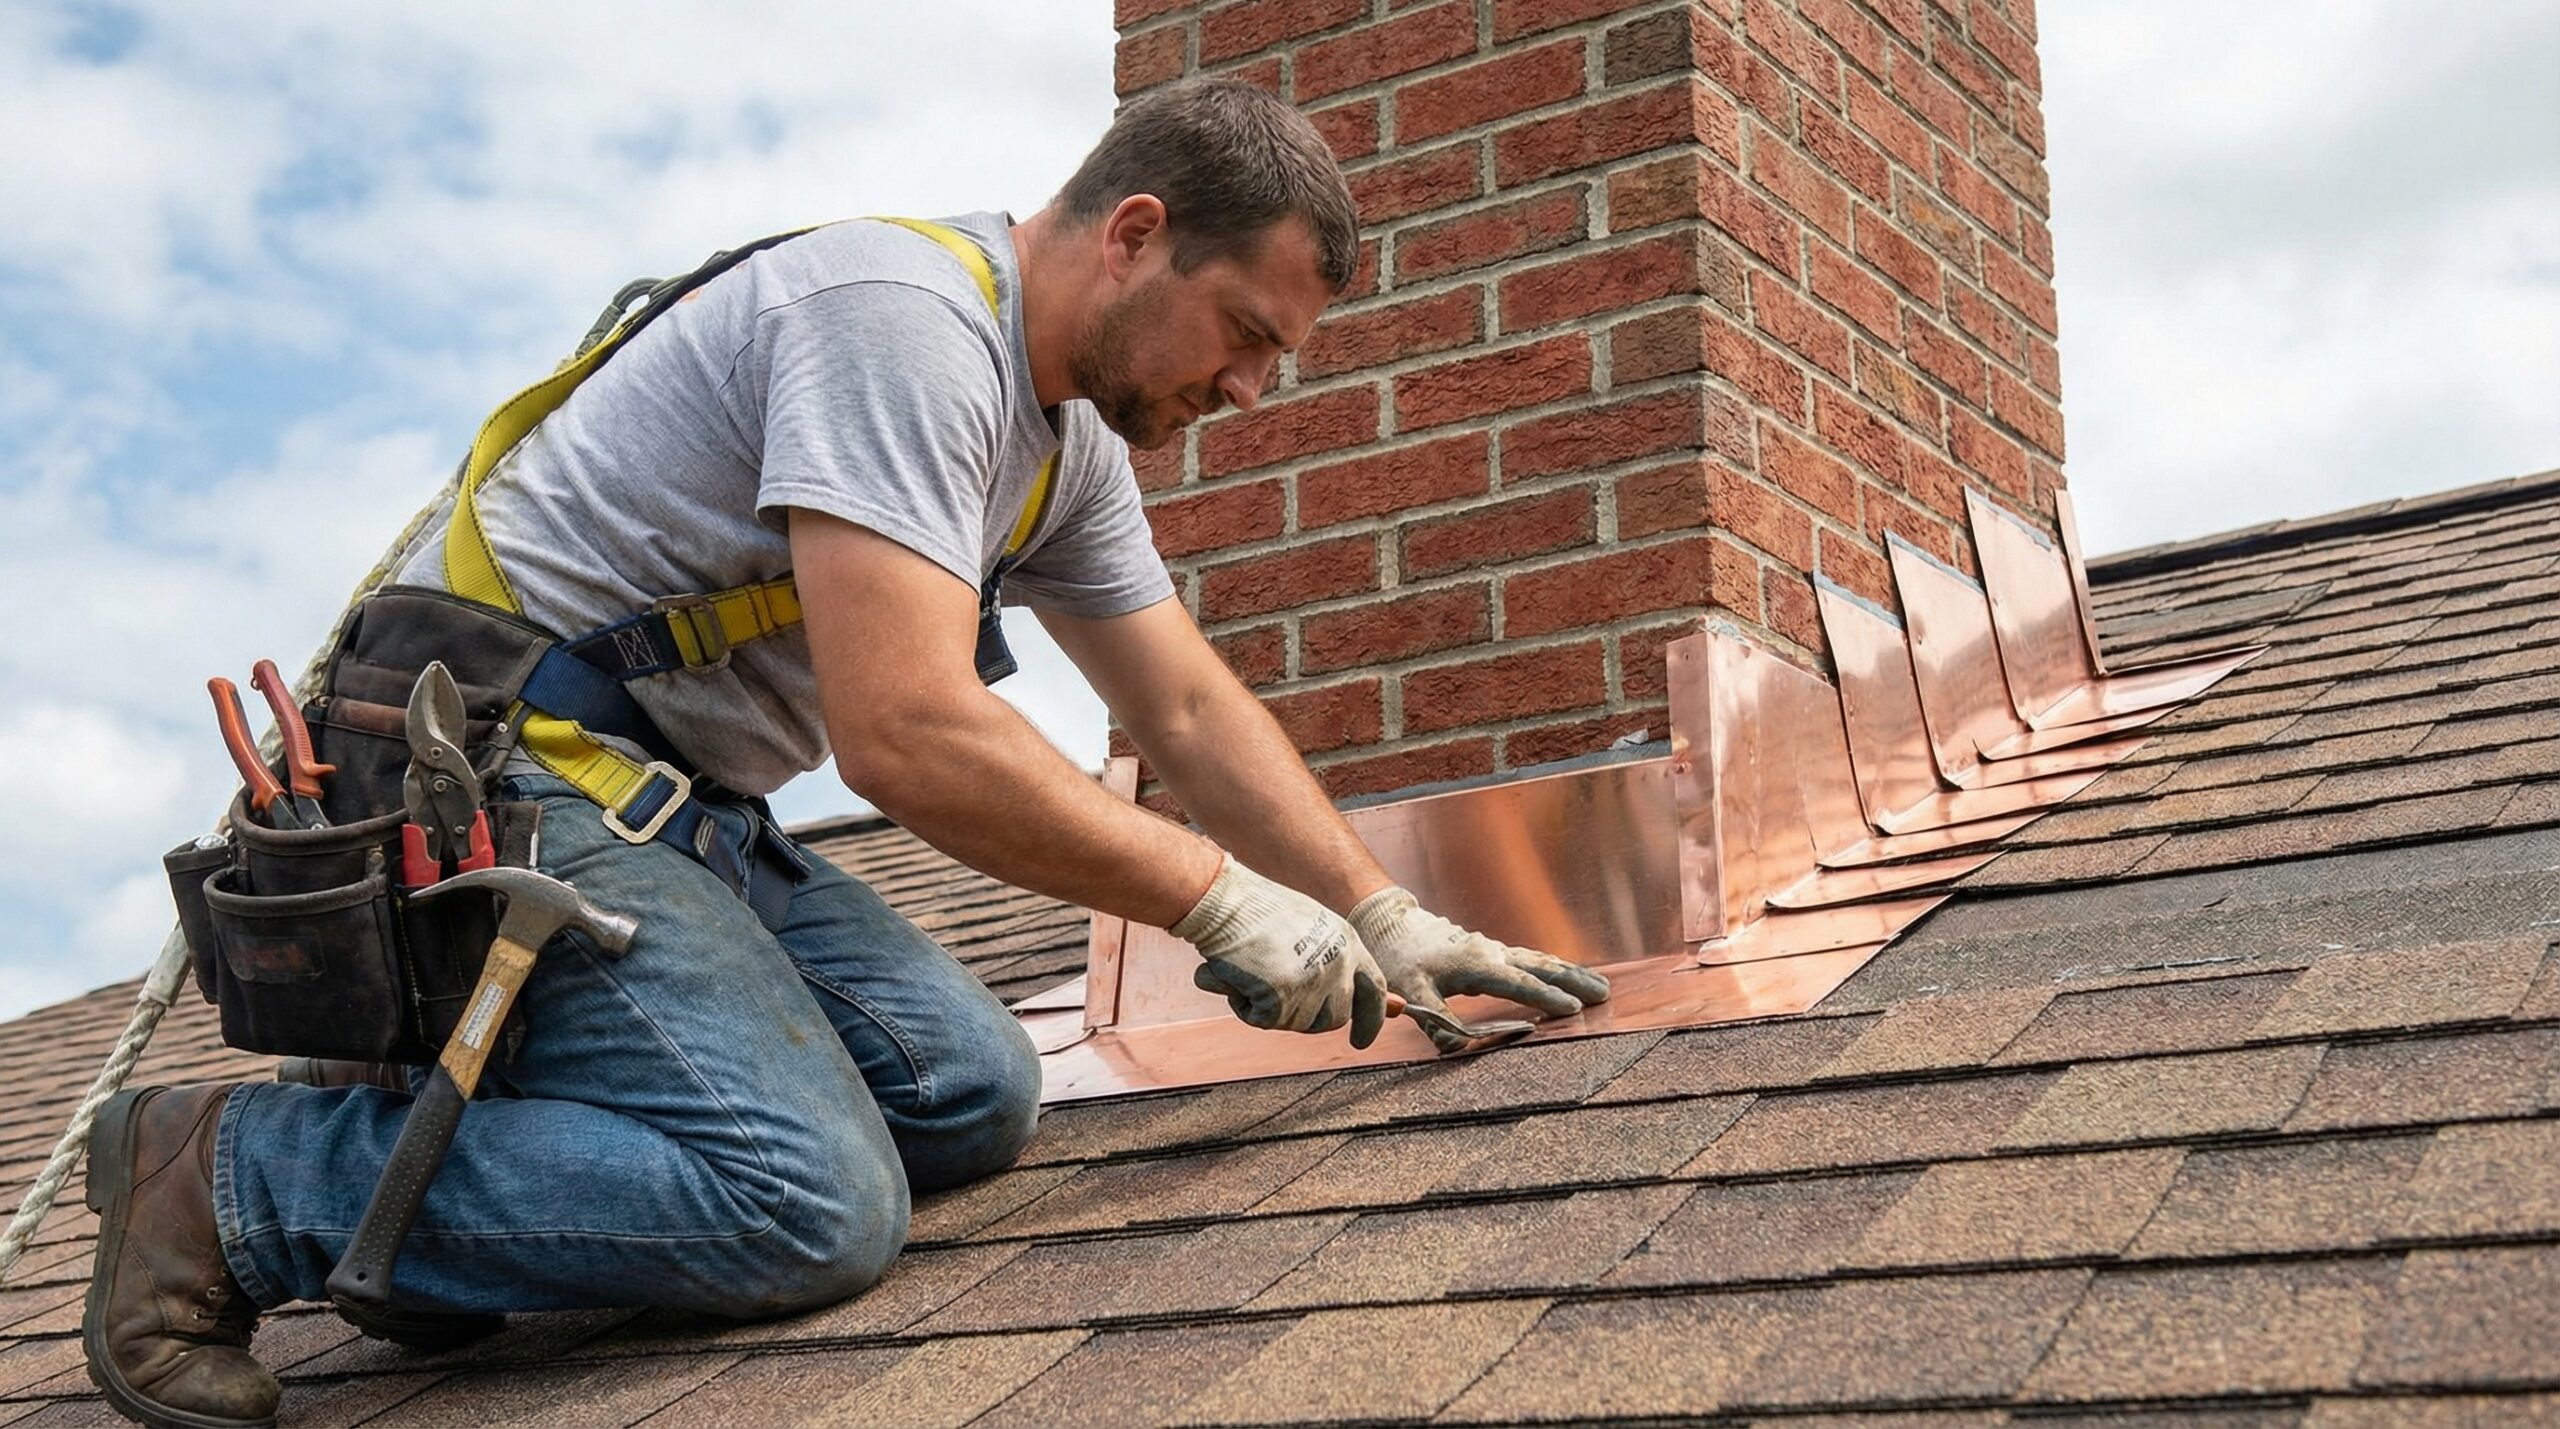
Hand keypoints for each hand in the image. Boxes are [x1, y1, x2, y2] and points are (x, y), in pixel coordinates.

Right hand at [1171, 855, 1389, 1046]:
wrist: (1223, 901)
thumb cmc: (1258, 909)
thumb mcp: (1310, 929)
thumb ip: (1339, 964)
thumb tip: (1390, 1005)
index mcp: (1347, 943)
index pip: (1373, 991)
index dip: (1370, 1020)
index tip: (1360, 1041)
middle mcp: (1336, 964)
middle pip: (1333, 1018)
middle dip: (1306, 1018)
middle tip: (1275, 993)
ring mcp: (1310, 983)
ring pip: (1294, 1023)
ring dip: (1268, 1006)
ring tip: (1253, 967)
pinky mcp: (1280, 999)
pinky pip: (1261, 1020)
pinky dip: (1243, 1003)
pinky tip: (1236, 973)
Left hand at [1349, 886, 1610, 1053]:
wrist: (1394, 925)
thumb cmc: (1402, 959)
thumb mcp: (1411, 991)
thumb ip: (1435, 1020)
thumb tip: (1456, 1049)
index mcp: (1477, 964)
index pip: (1519, 983)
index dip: (1545, 998)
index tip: (1574, 1009)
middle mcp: (1492, 953)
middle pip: (1541, 967)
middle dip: (1574, 981)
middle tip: (1606, 995)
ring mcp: (1495, 950)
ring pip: (1541, 961)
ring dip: (1571, 973)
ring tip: (1601, 987)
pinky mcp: (1493, 952)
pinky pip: (1531, 961)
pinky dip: (1554, 968)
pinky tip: (1569, 977)